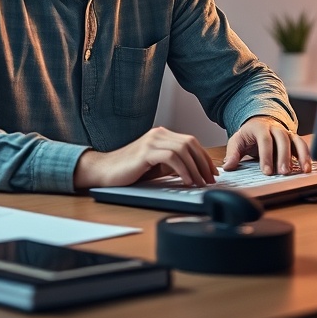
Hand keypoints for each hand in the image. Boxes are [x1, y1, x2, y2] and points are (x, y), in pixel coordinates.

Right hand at [73, 126, 217, 188]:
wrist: (104, 171)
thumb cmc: (129, 170)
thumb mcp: (156, 165)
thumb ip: (173, 164)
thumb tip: (195, 171)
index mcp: (161, 135)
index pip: (191, 142)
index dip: (204, 157)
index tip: (212, 173)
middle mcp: (158, 134)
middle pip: (190, 143)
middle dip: (203, 163)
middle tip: (210, 179)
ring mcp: (152, 141)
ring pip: (183, 149)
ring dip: (195, 168)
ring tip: (200, 183)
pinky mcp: (146, 151)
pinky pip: (172, 157)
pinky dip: (183, 169)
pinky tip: (187, 181)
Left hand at [223, 116, 311, 174]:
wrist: (259, 122)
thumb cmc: (248, 134)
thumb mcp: (237, 141)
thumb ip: (232, 154)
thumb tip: (227, 167)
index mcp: (260, 127)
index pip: (264, 140)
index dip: (266, 156)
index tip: (266, 171)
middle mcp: (275, 128)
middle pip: (282, 140)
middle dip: (284, 157)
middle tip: (284, 172)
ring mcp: (286, 132)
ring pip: (296, 141)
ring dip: (301, 155)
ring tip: (303, 170)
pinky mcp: (294, 139)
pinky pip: (302, 145)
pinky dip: (307, 155)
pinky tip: (307, 168)